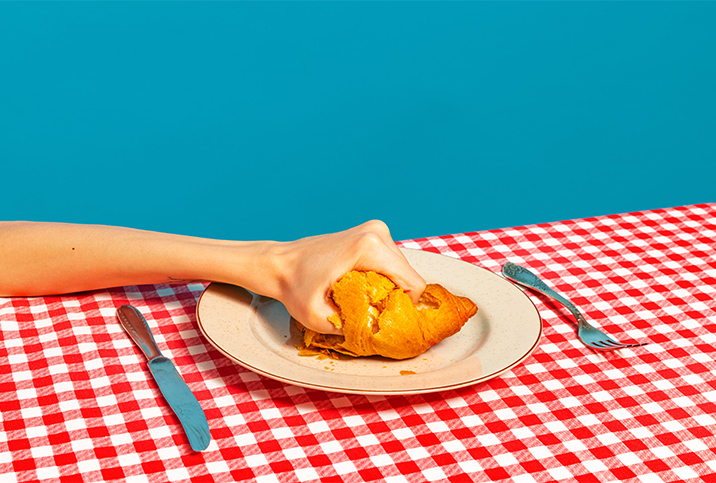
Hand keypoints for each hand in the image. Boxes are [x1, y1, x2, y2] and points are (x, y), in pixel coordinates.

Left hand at [276, 220, 425, 334]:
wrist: (279, 264)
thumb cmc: (295, 287)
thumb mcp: (319, 318)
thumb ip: (352, 328)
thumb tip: (380, 335)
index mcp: (369, 248)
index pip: (414, 283)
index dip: (405, 307)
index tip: (382, 317)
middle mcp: (376, 233)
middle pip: (408, 276)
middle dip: (394, 297)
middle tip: (367, 310)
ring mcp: (375, 230)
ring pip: (401, 270)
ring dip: (388, 288)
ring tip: (360, 297)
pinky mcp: (371, 234)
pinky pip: (390, 263)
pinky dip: (381, 278)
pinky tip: (359, 287)